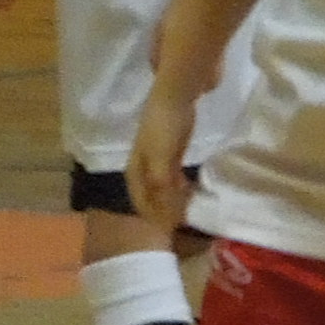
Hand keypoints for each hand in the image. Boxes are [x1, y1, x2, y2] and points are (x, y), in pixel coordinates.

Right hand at [126, 91, 197, 232]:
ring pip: (161, 183)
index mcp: (136, 167)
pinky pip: (171, 171)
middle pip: (148, 192)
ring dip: (169, 197)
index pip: (140, 197)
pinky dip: (178, 183)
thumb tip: (163, 212)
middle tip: (174, 224)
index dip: (150, 214)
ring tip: (182, 210)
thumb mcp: (161, 158)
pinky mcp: (172, 145)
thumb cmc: (166, 127)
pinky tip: (188, 187)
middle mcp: (143, 162)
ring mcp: (157, 153)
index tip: (163, 230)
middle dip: (158, 208)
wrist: (176, 94)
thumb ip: (161, 184)